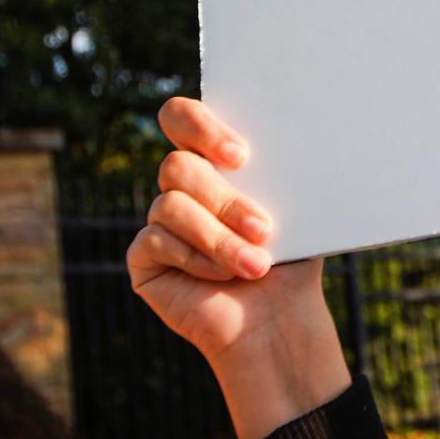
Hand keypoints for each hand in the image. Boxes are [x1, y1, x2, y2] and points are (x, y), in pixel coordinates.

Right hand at [130, 97, 349, 438]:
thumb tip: (295, 133)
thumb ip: (279, 170)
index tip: (241, 156)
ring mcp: (158, 221)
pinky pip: (157, 240)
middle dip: (224, 199)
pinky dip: (198, 259)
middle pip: (177, 166)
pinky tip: (224, 276)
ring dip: (219, 237)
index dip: (200, 126)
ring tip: (256, 264)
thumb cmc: (290, 259)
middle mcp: (181, 187)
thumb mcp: (293, 207)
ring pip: (171, 205)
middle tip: (263, 227)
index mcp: (213, 161)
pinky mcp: (144, 258)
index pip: (181, 118)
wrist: (279, 320)